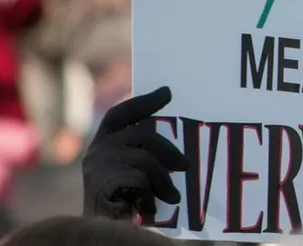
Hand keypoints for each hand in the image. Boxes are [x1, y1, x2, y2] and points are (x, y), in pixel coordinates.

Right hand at [82, 86, 188, 218]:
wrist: (101, 229)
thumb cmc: (123, 201)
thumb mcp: (131, 171)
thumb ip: (142, 152)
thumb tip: (176, 145)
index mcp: (102, 142)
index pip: (121, 113)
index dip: (144, 102)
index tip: (167, 93)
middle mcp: (96, 150)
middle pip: (143, 136)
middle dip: (169, 151)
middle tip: (186, 166)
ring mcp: (97, 166)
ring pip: (145, 160)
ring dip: (164, 181)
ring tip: (173, 197)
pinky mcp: (102, 183)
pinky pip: (140, 181)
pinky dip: (150, 195)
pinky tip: (150, 207)